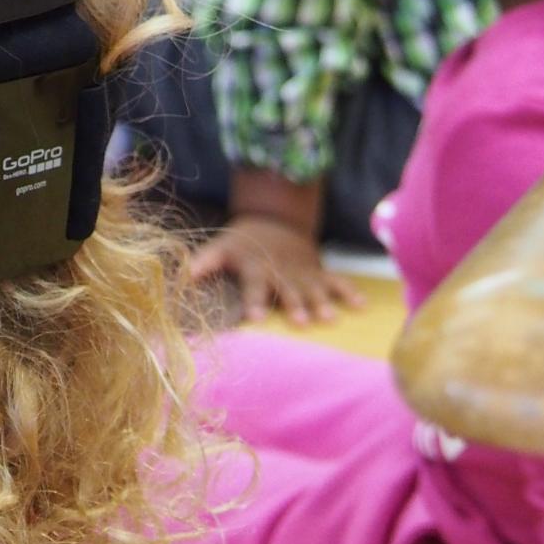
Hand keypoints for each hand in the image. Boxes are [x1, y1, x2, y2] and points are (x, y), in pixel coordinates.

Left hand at [189, 215, 364, 326]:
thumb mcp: (220, 247)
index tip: (255, 318)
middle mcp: (281, 270)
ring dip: (321, 301)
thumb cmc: (242, 243)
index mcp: (255, 266)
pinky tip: (361, 305)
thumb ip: (204, 261)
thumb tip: (182, 275)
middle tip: (300, 322)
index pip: (253, 285)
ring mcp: (302, 271)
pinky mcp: (318, 271)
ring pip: (313, 287)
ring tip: (328, 318)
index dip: (254, 301)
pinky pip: (336, 280)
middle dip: (293, 304)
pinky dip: (348, 291)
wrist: (274, 221)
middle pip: (287, 289)